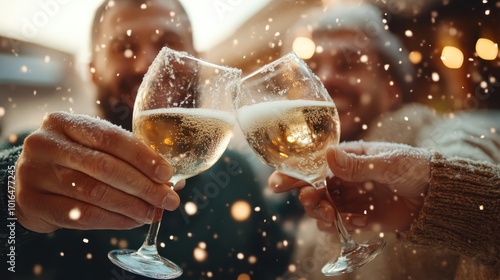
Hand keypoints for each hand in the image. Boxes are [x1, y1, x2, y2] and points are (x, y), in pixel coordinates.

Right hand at [15, 112, 181, 232]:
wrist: (28, 183)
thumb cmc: (71, 161)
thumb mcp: (93, 149)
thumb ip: (127, 158)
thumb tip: (173, 181)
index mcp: (63, 122)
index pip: (110, 137)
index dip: (143, 157)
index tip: (167, 174)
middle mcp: (45, 144)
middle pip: (104, 167)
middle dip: (143, 186)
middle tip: (168, 200)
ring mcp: (34, 174)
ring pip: (94, 193)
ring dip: (131, 206)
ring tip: (154, 213)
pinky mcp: (32, 203)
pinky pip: (81, 215)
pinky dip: (113, 220)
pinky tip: (133, 221)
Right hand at [269, 141, 430, 232]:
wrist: (437, 196)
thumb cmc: (414, 168)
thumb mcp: (388, 162)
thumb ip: (357, 164)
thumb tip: (328, 154)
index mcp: (346, 158)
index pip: (313, 164)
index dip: (293, 173)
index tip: (276, 183)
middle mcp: (342, 178)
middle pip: (311, 189)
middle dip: (308, 198)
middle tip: (315, 204)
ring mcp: (349, 197)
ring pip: (321, 209)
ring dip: (322, 215)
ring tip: (338, 218)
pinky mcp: (358, 216)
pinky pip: (338, 224)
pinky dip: (342, 227)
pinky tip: (359, 222)